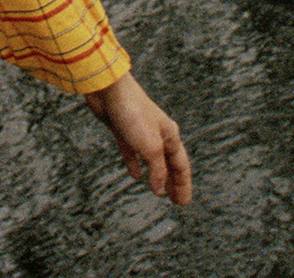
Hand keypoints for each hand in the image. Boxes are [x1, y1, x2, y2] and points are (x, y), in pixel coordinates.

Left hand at [83, 72, 192, 205]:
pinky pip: (132, 152)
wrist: (109, 89)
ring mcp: (140, 132)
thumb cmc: (133, 113)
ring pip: (153, 160)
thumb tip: (159, 190)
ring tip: (159, 192)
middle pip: (169, 164)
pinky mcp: (123, 130)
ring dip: (157, 176)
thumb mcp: (150, 146)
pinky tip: (135, 176)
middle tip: (177, 202)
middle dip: (174, 183)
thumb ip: (157, 170)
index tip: (184, 204)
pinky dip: (135, 164)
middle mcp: (158, 134)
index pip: (181, 166)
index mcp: (170, 135)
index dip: (183, 186)